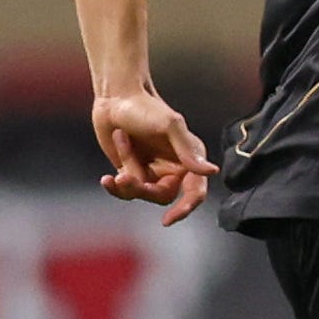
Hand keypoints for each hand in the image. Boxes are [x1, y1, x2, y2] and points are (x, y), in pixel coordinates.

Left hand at [92, 89, 217, 224]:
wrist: (115, 99)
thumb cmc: (145, 108)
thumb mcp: (170, 125)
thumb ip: (188, 150)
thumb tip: (211, 171)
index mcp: (190, 158)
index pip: (195, 191)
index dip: (185, 208)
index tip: (168, 219)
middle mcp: (174, 168)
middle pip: (163, 196)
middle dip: (142, 189)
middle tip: (125, 175)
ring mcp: (151, 172)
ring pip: (142, 194)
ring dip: (126, 182)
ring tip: (115, 164)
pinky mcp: (131, 172)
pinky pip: (125, 190)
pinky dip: (115, 186)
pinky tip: (107, 180)